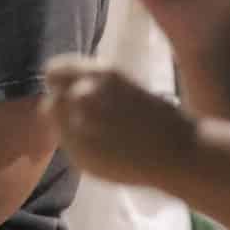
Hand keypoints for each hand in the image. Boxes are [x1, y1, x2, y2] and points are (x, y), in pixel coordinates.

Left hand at [43, 55, 197, 188]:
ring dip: (69, 128)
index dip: (61, 83)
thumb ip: (90, 84)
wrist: (177, 153)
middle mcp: (84, 98)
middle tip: (82, 117)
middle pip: (51, 102)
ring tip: (97, 134)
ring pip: (57, 127)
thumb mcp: (122, 84)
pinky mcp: (82, 157)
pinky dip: (80, 147)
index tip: (69, 90)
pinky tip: (105, 149)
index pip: (54, 72)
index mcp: (98, 74)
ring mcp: (80, 130)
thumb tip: (64, 88)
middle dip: (63, 108)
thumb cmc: (158, 116)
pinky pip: (70, 148)